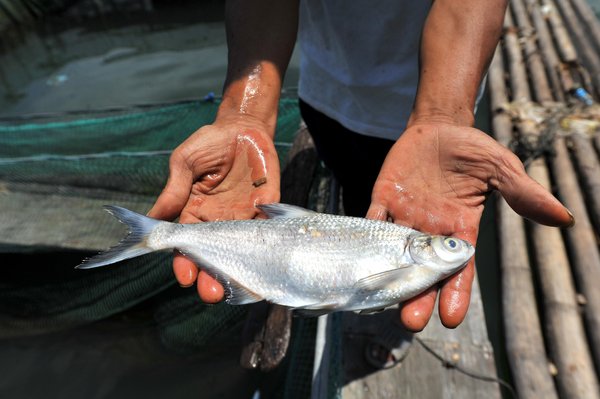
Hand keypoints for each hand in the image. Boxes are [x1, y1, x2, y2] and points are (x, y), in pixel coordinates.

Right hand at [148, 118, 279, 300]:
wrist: (243, 127)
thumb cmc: (209, 142)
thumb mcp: (185, 161)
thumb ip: (175, 189)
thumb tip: (154, 218)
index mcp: (194, 212)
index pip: (187, 245)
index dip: (185, 263)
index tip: (185, 276)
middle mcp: (217, 221)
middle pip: (213, 257)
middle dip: (210, 278)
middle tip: (211, 293)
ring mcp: (242, 217)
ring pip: (238, 253)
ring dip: (235, 272)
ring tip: (231, 289)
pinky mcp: (266, 209)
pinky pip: (266, 233)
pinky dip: (264, 250)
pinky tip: (261, 267)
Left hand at [366, 123, 572, 330]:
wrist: (440, 128)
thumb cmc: (472, 152)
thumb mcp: (501, 169)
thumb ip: (522, 194)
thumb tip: (562, 218)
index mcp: (460, 229)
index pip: (458, 268)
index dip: (455, 293)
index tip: (450, 318)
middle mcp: (430, 230)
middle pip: (422, 270)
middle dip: (417, 296)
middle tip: (410, 322)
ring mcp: (404, 216)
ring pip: (393, 253)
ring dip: (387, 274)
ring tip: (381, 300)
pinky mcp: (383, 198)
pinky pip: (371, 220)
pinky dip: (365, 235)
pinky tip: (358, 255)